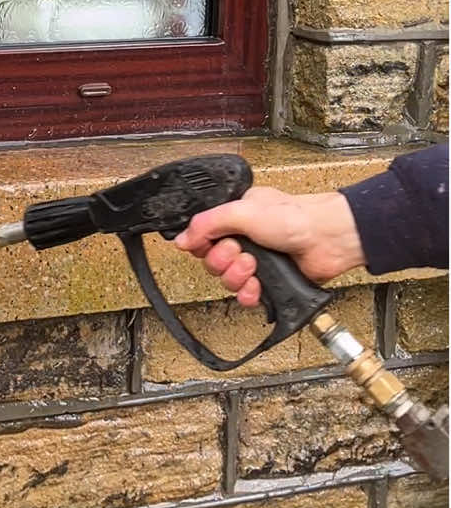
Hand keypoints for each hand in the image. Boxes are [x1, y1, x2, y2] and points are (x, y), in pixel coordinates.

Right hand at [173, 186, 365, 306]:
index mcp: (235, 216)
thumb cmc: (295, 217)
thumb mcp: (242, 211)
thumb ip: (207, 223)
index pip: (203, 236)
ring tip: (254, 266)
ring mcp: (257, 261)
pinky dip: (249, 294)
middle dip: (224, 261)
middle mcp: (244, 239)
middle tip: (239, 252)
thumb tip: (182, 239)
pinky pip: (245, 296)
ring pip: (227, 280)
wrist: (326, 240)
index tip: (211, 244)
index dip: (203, 245)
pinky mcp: (269, 282)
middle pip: (212, 261)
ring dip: (238, 276)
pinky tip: (256, 286)